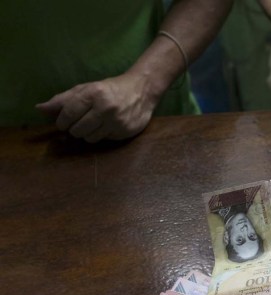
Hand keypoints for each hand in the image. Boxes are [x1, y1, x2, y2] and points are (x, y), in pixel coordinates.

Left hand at [36, 73, 157, 142]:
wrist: (141, 91)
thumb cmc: (109, 89)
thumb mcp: (85, 89)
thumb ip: (63, 99)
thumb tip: (39, 109)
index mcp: (93, 94)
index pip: (68, 113)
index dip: (62, 121)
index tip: (63, 122)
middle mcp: (105, 108)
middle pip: (77, 130)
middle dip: (75, 128)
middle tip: (81, 122)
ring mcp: (116, 121)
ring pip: (90, 138)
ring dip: (88, 133)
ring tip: (94, 124)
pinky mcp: (124, 132)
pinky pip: (104, 139)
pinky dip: (102, 134)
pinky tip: (107, 126)